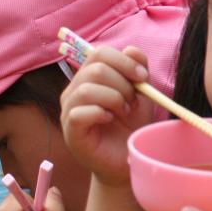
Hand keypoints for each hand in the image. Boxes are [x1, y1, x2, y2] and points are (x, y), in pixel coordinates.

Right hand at [60, 45, 153, 187]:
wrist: (128, 160)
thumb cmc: (131, 127)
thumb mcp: (141, 95)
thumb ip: (137, 71)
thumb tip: (131, 50)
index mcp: (89, 78)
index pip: (99, 53)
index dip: (124, 61)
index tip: (143, 77)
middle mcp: (74, 90)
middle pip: (95, 69)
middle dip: (122, 83)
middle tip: (132, 102)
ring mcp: (69, 110)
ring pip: (86, 89)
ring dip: (113, 99)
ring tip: (123, 112)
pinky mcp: (70, 131)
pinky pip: (79, 113)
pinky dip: (100, 113)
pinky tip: (109, 121)